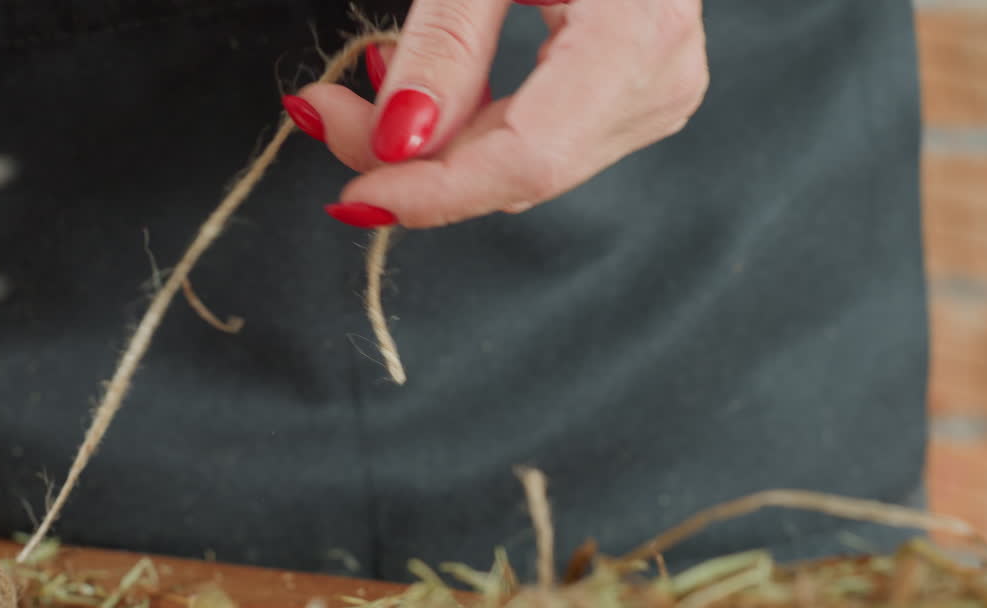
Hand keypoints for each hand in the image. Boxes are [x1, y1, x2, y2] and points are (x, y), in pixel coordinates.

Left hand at [284, 0, 707, 228]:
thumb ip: (445, 42)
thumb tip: (396, 140)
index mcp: (642, 33)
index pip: (528, 158)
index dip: (435, 191)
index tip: (353, 195)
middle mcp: (658, 81)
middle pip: (519, 168)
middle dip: (413, 161)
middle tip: (327, 112)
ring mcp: (651, 94)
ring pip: (520, 164)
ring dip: (434, 144)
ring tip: (364, 96)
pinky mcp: (630, 95)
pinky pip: (536, 140)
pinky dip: (466, 124)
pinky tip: (423, 95)